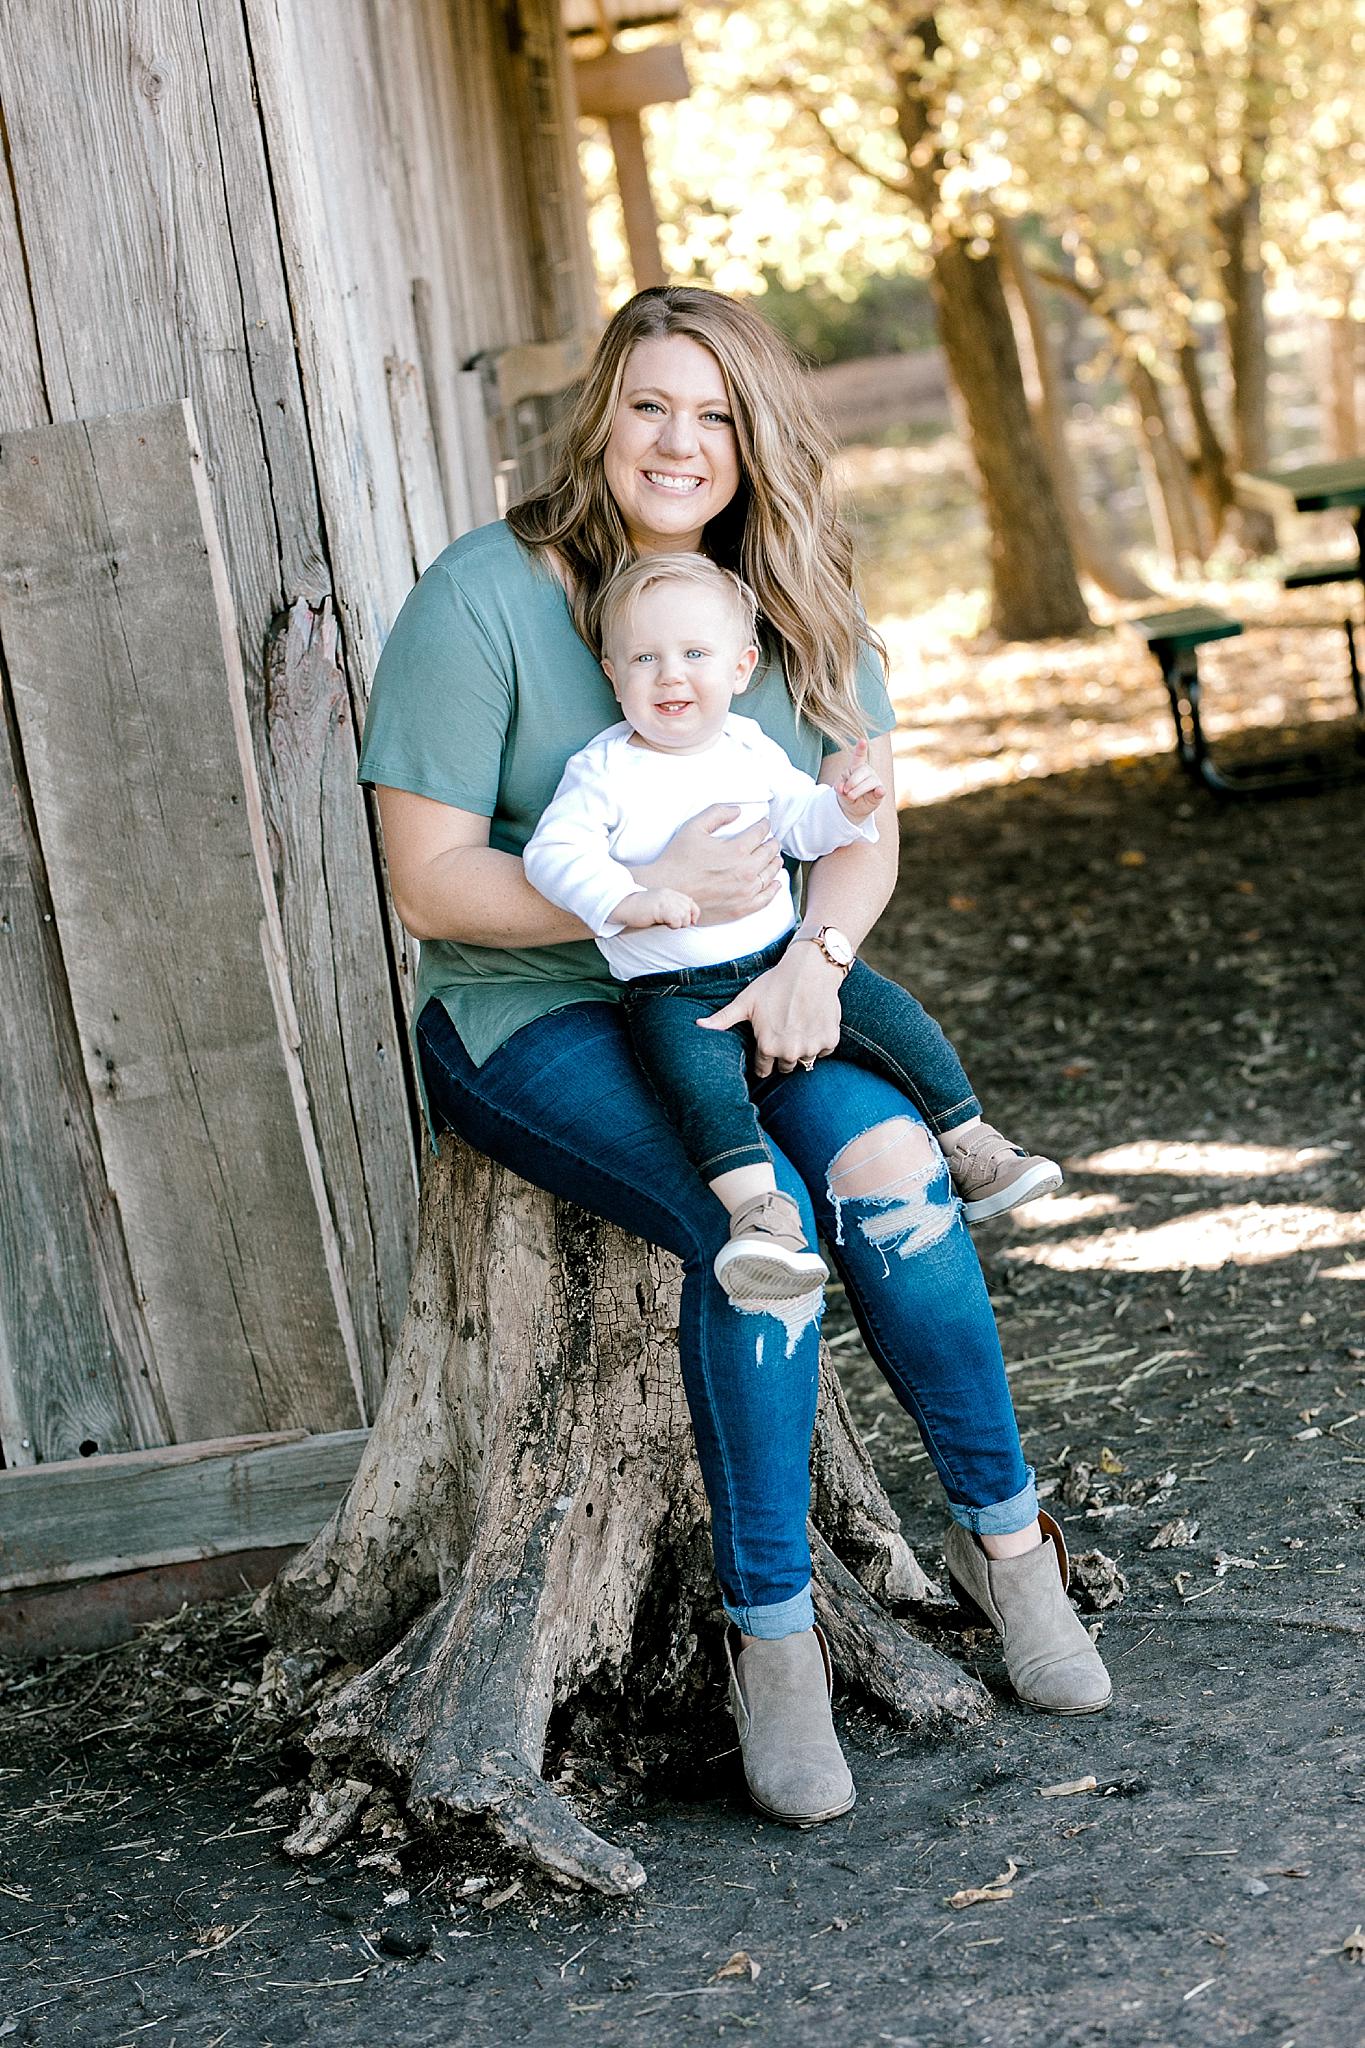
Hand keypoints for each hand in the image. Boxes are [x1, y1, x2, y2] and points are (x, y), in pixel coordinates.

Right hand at [613, 887, 699, 931]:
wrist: (623, 906)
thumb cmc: (638, 910)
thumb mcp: (657, 905)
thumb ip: (670, 908)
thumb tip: (686, 920)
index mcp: (669, 893)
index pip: (690, 902)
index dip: (694, 914)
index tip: (691, 923)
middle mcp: (669, 895)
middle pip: (688, 911)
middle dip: (684, 921)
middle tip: (671, 924)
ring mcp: (666, 901)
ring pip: (684, 917)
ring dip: (677, 924)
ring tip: (665, 924)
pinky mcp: (661, 908)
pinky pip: (676, 920)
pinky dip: (673, 925)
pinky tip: (662, 923)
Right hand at [631, 804, 783, 925]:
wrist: (666, 891)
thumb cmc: (677, 859)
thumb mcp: (694, 827)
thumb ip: (717, 813)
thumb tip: (737, 811)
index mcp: (736, 850)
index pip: (760, 833)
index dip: (763, 826)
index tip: (763, 824)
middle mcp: (745, 871)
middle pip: (769, 853)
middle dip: (771, 843)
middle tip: (771, 840)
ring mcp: (744, 892)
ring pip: (770, 874)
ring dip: (774, 863)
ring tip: (774, 858)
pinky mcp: (740, 909)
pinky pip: (765, 899)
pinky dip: (773, 889)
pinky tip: (776, 883)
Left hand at [696, 939, 842, 1077]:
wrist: (811, 968)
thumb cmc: (775, 983)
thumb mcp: (746, 1001)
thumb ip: (723, 1019)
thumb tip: (698, 1026)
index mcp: (768, 1046)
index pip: (764, 1070)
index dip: (763, 1060)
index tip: (766, 1048)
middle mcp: (790, 1051)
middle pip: (785, 1067)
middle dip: (782, 1055)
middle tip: (783, 1033)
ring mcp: (812, 1047)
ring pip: (805, 1060)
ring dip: (802, 1049)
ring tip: (798, 1027)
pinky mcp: (830, 1040)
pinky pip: (824, 1050)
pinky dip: (820, 1041)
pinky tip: (813, 1022)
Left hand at [835, 738, 885, 823]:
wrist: (853, 808)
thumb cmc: (846, 794)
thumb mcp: (839, 790)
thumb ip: (839, 787)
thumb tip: (842, 789)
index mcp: (855, 766)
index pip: (859, 756)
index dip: (861, 748)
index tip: (862, 740)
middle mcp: (867, 771)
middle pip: (862, 771)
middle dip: (852, 781)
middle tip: (845, 791)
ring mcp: (874, 780)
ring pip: (869, 782)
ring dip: (858, 790)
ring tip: (850, 796)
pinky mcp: (880, 792)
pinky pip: (881, 790)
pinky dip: (879, 791)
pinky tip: (879, 791)